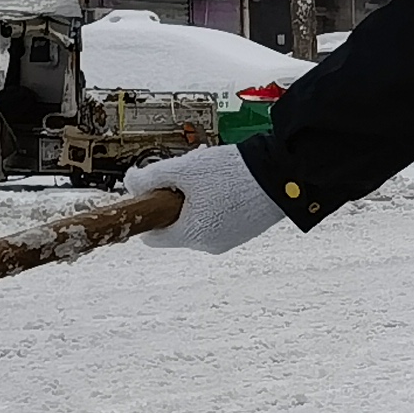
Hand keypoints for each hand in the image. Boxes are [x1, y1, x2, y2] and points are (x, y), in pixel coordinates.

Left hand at [125, 140, 289, 252]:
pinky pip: (219, 218)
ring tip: (211, 174)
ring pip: (199, 220)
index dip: (149, 212)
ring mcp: (229, 239)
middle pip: (177, 224)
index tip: (154, 193)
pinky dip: (217, 201)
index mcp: (190, 235)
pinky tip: (227, 181)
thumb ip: (150, 177)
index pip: (153, 236)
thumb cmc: (233, 175)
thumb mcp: (183, 168)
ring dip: (198, 198)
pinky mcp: (245, 231)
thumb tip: (131, 183)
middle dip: (177, 200)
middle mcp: (209, 244)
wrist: (281, 175)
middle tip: (187, 175)